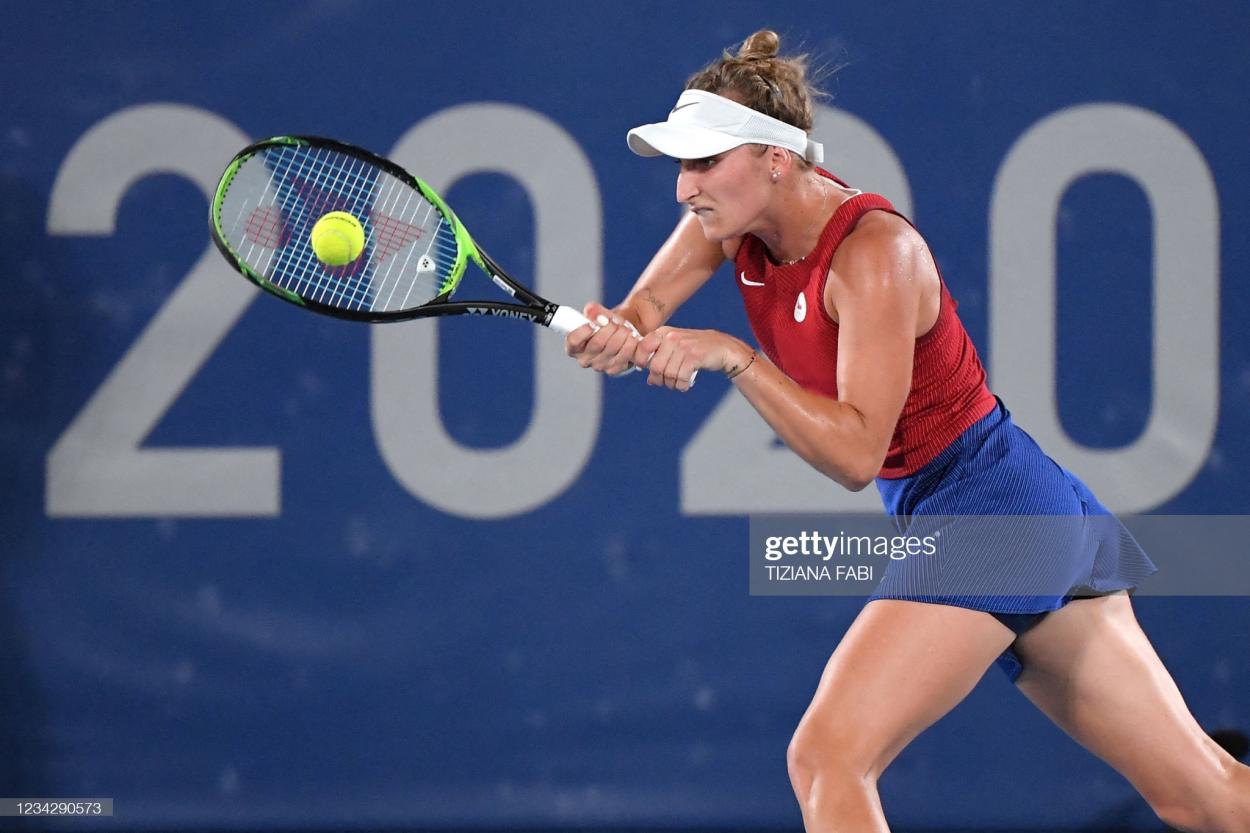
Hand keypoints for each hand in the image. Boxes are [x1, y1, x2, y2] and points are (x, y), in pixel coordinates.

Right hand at [564, 301, 643, 376]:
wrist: (628, 332)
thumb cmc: (610, 324)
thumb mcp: (602, 314)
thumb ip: (595, 311)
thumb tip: (590, 310)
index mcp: (575, 346)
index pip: (573, 341)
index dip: (583, 332)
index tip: (592, 324)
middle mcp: (585, 359)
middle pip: (596, 344)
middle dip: (610, 328)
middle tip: (617, 321)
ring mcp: (600, 366)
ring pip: (613, 349)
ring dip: (623, 335)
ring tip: (627, 328)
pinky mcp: (616, 369)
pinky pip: (626, 357)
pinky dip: (632, 345)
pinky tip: (634, 338)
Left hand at [636, 327, 750, 391]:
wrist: (722, 348)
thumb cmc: (696, 350)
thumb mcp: (676, 350)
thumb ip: (661, 360)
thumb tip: (649, 380)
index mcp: (663, 333)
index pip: (642, 347)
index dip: (640, 362)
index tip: (648, 371)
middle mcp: (671, 337)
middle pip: (655, 366)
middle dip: (660, 379)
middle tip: (667, 382)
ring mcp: (683, 346)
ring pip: (668, 374)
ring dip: (672, 384)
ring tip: (678, 383)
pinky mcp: (694, 356)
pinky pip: (681, 377)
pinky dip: (682, 385)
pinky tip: (686, 384)